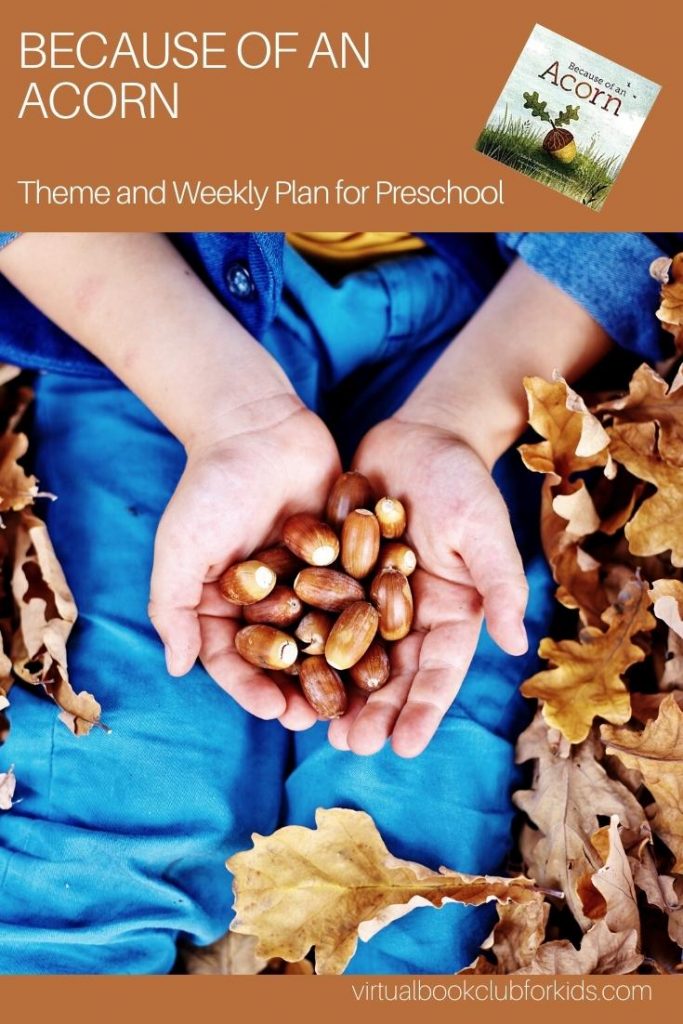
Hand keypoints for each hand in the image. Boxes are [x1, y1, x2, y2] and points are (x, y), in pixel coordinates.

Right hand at [148, 400, 340, 728]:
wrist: (257, 424)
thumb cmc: (210, 486)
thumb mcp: (180, 548)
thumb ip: (174, 607)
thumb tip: (177, 668)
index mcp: (226, 602)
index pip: (237, 658)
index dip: (253, 689)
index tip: (275, 712)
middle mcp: (268, 597)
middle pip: (285, 655)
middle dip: (301, 688)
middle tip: (323, 719)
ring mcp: (308, 577)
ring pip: (325, 631)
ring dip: (342, 666)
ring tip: (362, 697)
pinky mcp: (343, 553)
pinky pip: (357, 591)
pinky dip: (372, 617)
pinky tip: (392, 645)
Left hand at [329, 417, 528, 757]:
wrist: (420, 436)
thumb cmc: (462, 481)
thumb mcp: (484, 529)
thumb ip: (498, 583)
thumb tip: (517, 644)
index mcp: (451, 612)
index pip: (439, 671)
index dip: (423, 710)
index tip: (403, 748)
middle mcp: (410, 613)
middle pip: (391, 673)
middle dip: (373, 711)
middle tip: (349, 747)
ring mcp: (372, 596)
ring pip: (352, 654)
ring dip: (336, 689)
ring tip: (314, 725)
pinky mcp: (338, 574)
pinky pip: (320, 613)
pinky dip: (306, 641)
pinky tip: (284, 667)